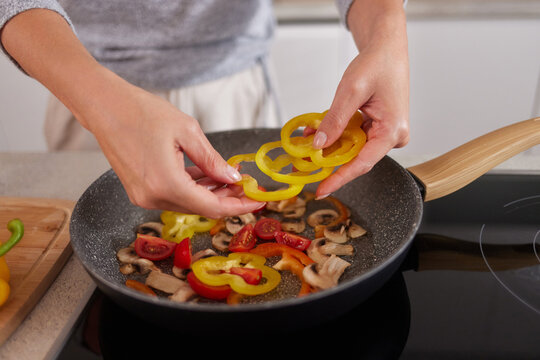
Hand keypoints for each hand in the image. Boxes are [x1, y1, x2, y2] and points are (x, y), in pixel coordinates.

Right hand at [1, 9, 264, 217]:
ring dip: (209, 193)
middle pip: (200, 208)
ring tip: (229, 177)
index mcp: (166, 184)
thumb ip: (212, 160)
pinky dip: (192, 189)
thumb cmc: (142, 112)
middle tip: (245, 184)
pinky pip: (173, 196)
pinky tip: (206, 176)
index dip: (238, 206)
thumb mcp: (187, 132)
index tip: (258, 202)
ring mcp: (143, 197)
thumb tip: (233, 178)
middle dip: (226, 198)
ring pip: (187, 203)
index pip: (212, 207)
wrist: (103, 105)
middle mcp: (153, 198)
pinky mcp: (138, 191)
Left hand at [311, 0, 408, 198]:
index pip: (363, 163)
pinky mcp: (377, 128)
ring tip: (306, 143)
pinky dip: (336, 135)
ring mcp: (385, 133)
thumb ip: (335, 120)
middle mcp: (393, 136)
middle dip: (329, 161)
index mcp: (393, 130)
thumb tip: (318, 145)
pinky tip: (318, 132)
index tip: (321, 190)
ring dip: (329, 146)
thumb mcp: (351, 91)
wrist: (386, 48)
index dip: (340, 178)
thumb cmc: (376, 64)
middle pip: (356, 157)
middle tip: (302, 166)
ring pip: (352, 148)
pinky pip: (354, 137)